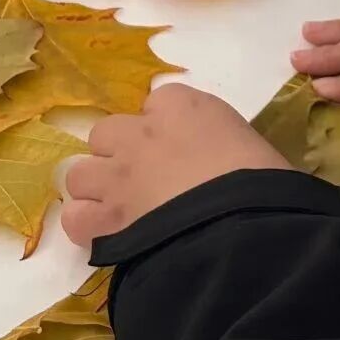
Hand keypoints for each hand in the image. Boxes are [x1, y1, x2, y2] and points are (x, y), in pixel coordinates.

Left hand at [64, 83, 289, 245]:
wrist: (243, 227)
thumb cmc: (265, 183)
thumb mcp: (252, 146)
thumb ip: (225, 146)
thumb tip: (221, 169)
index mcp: (182, 106)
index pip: (157, 104)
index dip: (167, 131)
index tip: (184, 151)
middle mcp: (139, 133)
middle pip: (107, 133)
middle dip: (120, 154)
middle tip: (146, 180)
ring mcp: (116, 176)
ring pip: (80, 173)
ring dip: (98, 189)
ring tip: (122, 210)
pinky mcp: (103, 219)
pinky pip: (75, 217)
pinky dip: (88, 226)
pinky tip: (109, 235)